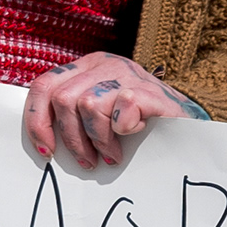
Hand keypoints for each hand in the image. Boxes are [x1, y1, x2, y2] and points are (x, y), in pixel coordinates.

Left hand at [25, 52, 191, 172]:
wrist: (188, 124)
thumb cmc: (140, 124)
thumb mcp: (100, 114)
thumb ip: (73, 117)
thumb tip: (41, 144)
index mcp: (86, 68)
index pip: (44, 86)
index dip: (38, 121)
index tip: (46, 151)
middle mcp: (104, 64)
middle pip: (62, 99)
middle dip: (71, 139)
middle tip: (88, 161)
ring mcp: (128, 74)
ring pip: (86, 105)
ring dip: (98, 139)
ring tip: (111, 155)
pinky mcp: (149, 90)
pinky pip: (120, 107)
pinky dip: (121, 130)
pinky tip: (132, 136)